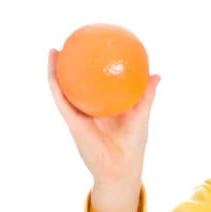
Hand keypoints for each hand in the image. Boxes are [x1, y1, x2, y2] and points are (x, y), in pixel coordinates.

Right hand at [48, 48, 160, 185]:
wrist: (122, 167)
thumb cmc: (133, 143)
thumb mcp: (142, 113)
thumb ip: (146, 95)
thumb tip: (156, 74)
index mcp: (105, 106)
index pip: (95, 83)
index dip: (92, 68)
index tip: (93, 48)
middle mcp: (89, 109)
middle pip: (76, 83)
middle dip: (70, 65)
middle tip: (70, 44)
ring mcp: (79, 115)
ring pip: (62, 89)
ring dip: (55, 70)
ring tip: (54, 51)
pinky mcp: (72, 122)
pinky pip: (61, 100)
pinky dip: (55, 85)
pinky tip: (54, 70)